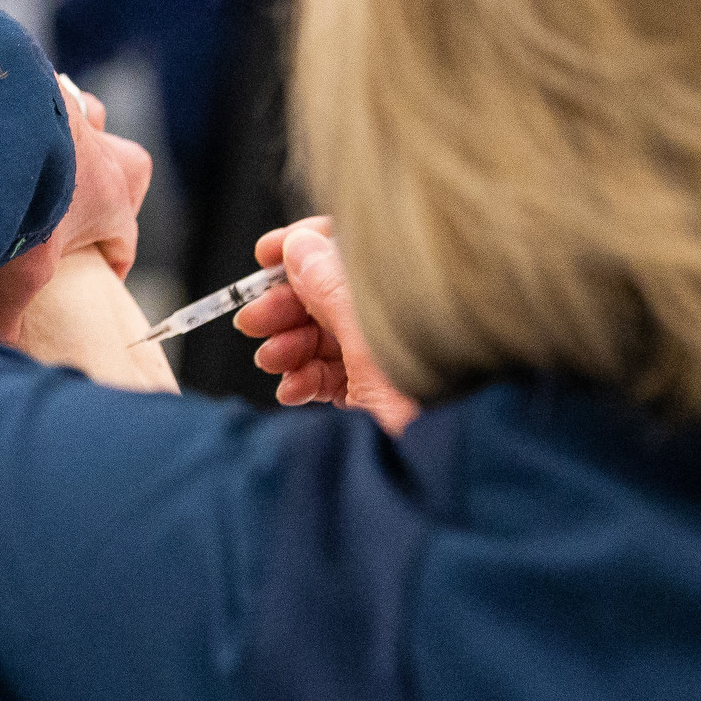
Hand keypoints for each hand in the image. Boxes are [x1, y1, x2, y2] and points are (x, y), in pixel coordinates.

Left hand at [0, 76, 152, 346]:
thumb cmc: (23, 195)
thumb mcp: (18, 269)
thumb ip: (6, 315)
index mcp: (112, 195)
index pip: (125, 239)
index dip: (110, 264)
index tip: (95, 277)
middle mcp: (101, 148)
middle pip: (125, 164)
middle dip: (107, 183)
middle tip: (74, 205)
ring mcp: (71, 110)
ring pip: (88, 117)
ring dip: (70, 135)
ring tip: (36, 155)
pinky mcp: (34, 82)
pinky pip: (41, 94)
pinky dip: (23, 110)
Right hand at [230, 217, 419, 432]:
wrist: (448, 455)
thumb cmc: (425, 386)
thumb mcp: (366, 332)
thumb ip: (329, 286)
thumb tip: (299, 246)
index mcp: (400, 288)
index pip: (347, 247)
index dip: (303, 245)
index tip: (264, 254)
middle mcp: (391, 317)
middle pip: (325, 296)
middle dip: (282, 307)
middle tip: (252, 321)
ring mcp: (383, 355)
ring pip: (321, 338)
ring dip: (287, 347)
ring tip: (272, 360)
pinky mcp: (375, 392)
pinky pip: (329, 377)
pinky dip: (304, 381)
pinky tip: (293, 389)